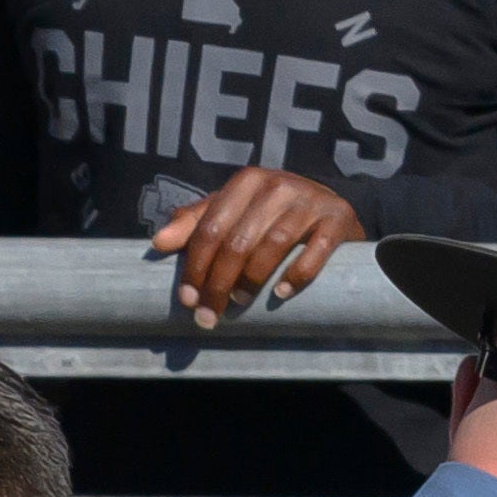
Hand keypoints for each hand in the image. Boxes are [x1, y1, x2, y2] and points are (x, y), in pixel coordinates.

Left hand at [153, 166, 364, 324]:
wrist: (330, 207)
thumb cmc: (269, 213)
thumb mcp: (231, 211)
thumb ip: (194, 223)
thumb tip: (158, 243)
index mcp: (246, 181)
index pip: (210, 229)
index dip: (195, 267)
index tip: (187, 299)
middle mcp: (278, 185)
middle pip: (237, 242)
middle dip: (218, 284)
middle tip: (209, 314)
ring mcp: (311, 200)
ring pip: (272, 246)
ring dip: (251, 281)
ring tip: (238, 302)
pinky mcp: (339, 217)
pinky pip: (315, 250)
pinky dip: (296, 274)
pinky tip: (280, 293)